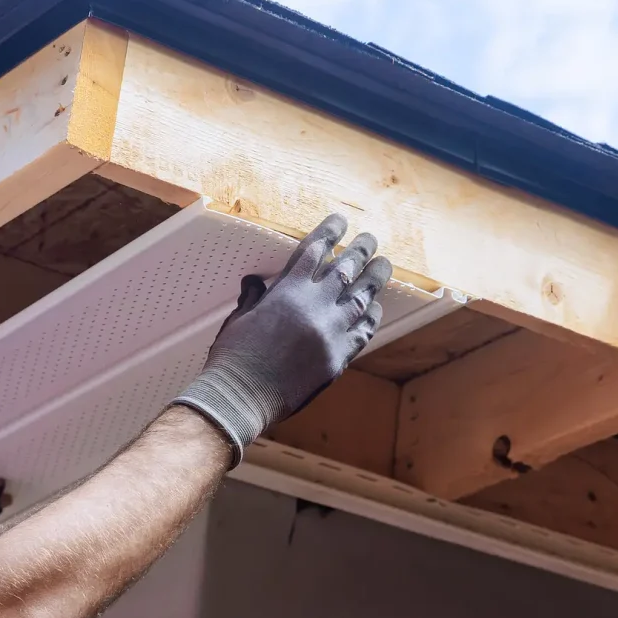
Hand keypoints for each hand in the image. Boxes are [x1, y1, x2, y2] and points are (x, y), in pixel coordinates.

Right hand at [173, 214, 391, 465]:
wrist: (241, 397)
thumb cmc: (233, 358)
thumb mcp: (239, 319)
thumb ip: (254, 298)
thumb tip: (255, 282)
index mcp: (287, 291)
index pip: (315, 250)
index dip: (330, 231)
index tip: (340, 220)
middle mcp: (315, 306)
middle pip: (346, 269)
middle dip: (361, 249)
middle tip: (371, 238)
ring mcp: (331, 333)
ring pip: (361, 297)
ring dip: (374, 279)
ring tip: (384, 265)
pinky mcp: (338, 358)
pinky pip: (363, 332)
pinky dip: (371, 317)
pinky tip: (375, 307)